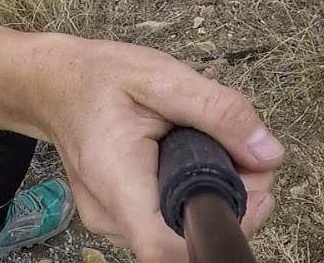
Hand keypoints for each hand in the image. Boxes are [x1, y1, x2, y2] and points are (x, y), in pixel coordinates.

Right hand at [36, 36, 283, 261]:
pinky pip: (167, 219)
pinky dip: (193, 194)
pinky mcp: (120, 218)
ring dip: (214, 196)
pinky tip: (196, 157)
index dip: (221, 230)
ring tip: (219, 147)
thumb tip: (269, 154)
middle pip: (183, 241)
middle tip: (249, 155)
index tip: (257, 193)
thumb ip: (218, 112)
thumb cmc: (100, 77)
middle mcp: (109, 215)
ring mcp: (111, 222)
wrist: (54, 84)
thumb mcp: (163, 77)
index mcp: (116, 180)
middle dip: (232, 203)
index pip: (167, 247)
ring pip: (179, 231)